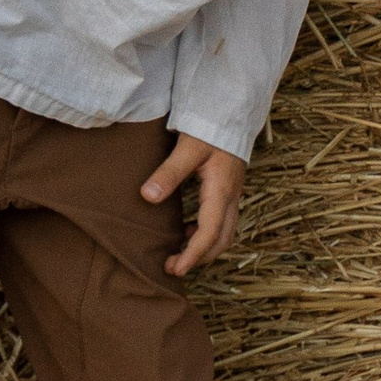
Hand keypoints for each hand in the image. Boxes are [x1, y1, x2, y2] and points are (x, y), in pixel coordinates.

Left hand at [144, 135, 246, 277]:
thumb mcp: (187, 149)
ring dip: (204, 247)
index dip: (193, 255)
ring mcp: (233, 193)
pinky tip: (187, 229)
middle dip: (200, 258)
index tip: (175, 269)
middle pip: (222, 240)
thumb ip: (168, 173)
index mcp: (222, 190)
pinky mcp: (229, 189)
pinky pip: (222, 221)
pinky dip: (206, 233)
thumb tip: (148, 197)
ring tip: (179, 252)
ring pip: (225, 233)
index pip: (210, 233)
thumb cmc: (210, 127)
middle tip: (173, 267)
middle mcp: (231, 196)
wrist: (230, 111)